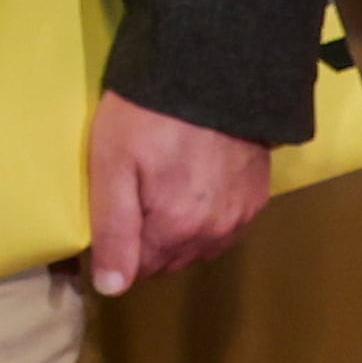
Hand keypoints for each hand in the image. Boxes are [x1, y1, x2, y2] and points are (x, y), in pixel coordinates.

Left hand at [85, 91, 271, 294]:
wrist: (211, 74)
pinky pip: (225, 225)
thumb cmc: (148, 115)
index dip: (117, 249)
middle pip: (169, 258)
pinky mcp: (257, 197)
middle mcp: (213, 234)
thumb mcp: (112, 164)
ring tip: (159, 189)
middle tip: (129, 196)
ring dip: (177, 231)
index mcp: (175, 230)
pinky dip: (206, 216)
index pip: (139, 268)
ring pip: (198, 245)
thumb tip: (112, 289)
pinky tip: (192, 185)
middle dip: (146, 241)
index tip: (104, 220)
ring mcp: (240, 217)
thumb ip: (113, 229)